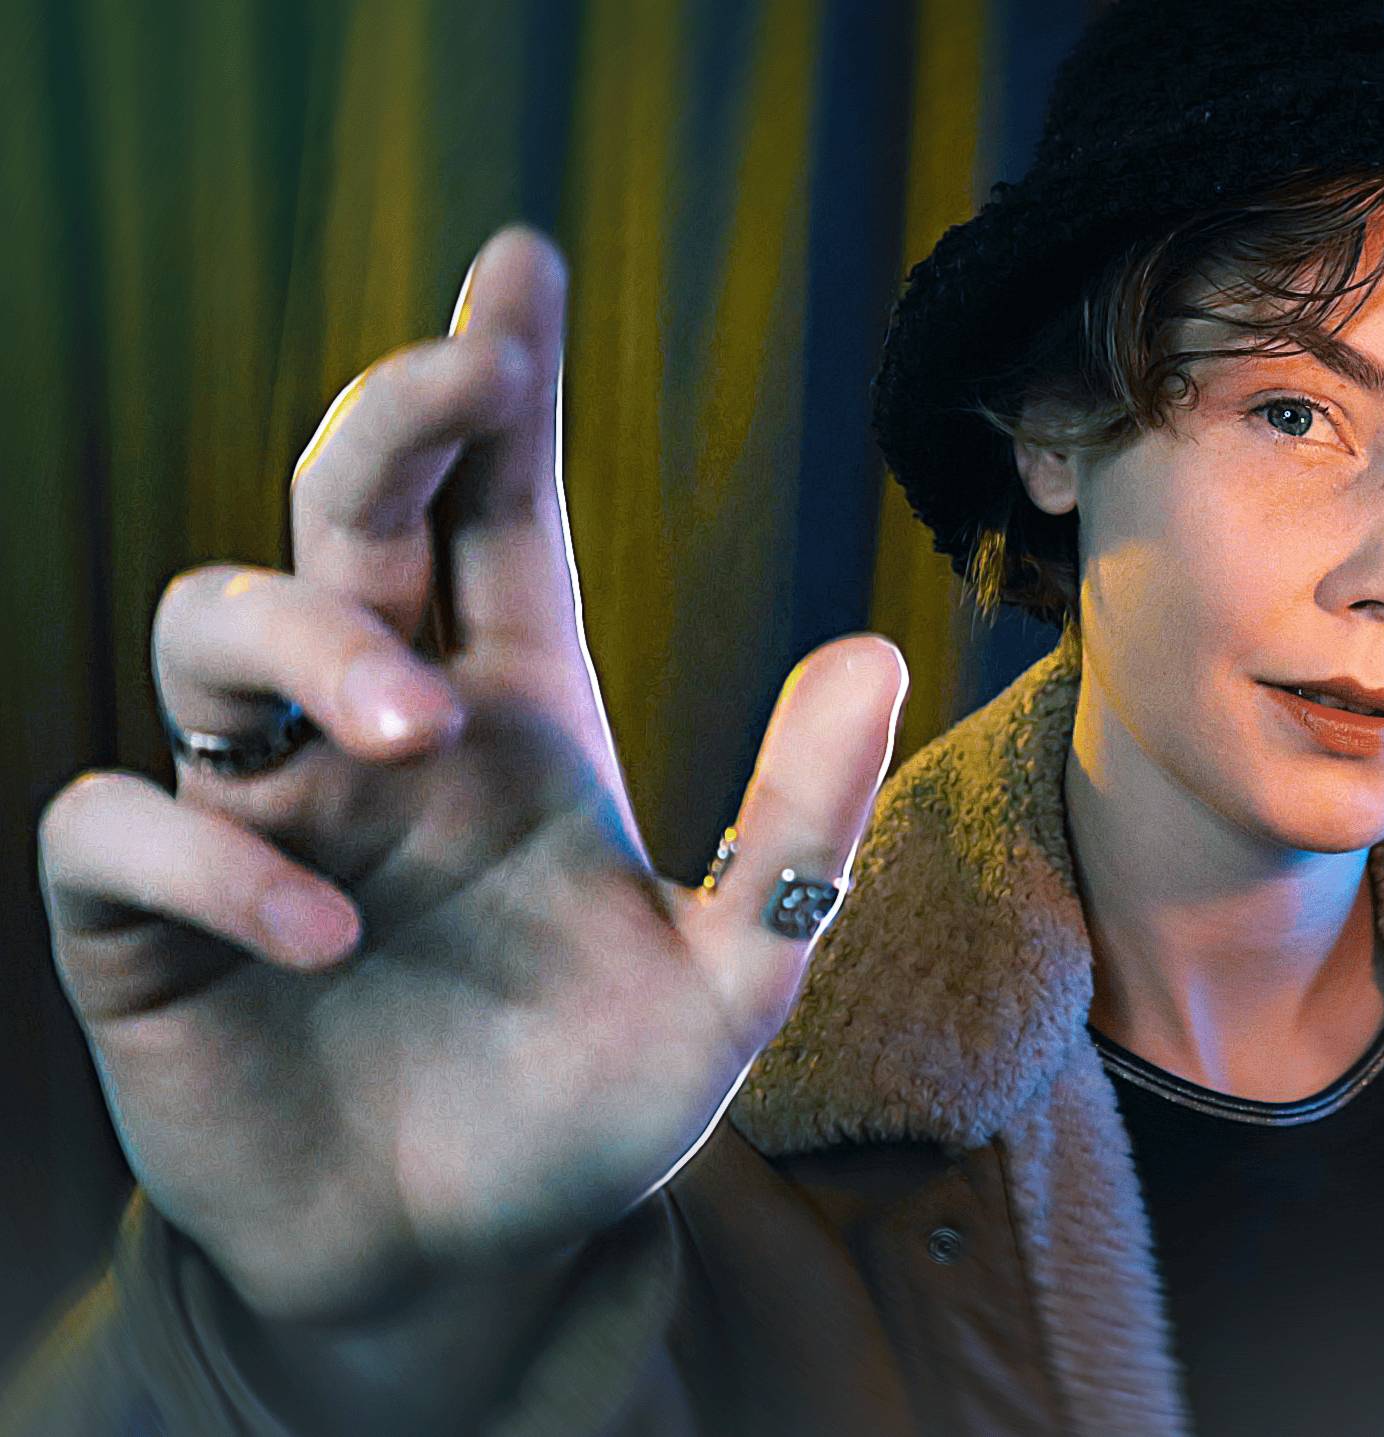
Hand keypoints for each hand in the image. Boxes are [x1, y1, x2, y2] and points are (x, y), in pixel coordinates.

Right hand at [38, 227, 909, 1327]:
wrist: (468, 1263)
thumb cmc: (584, 1105)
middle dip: (386, 420)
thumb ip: (796, 835)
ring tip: (407, 728)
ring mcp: (259, 815)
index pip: (497, 516)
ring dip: (302, 643)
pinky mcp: (153, 926)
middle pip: (346, 517)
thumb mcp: (729, 984)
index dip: (500, 389)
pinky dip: (206, 856)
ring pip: (206, 626)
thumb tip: (872, 651)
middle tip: (450, 371)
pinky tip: (326, 932)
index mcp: (514, 717)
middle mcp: (378, 736)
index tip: (519, 266)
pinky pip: (117, 828)